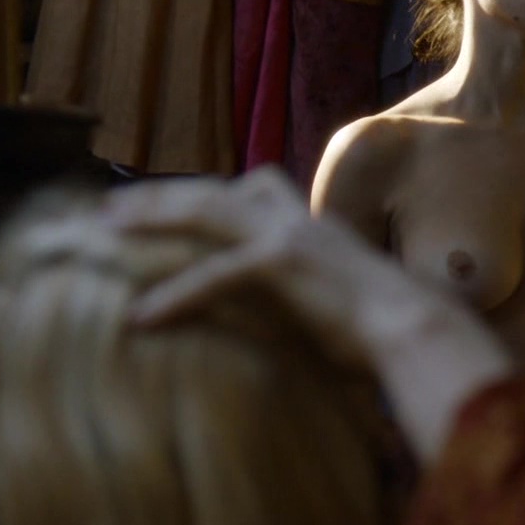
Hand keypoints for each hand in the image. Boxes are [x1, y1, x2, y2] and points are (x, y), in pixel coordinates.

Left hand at [104, 168, 512, 456]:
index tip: (170, 202)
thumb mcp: (340, 304)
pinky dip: (174, 295)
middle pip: (216, 192)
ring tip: (106, 230)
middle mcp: (298, 222)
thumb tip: (294, 320)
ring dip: (152, 216)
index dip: (207, 193)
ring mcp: (291, 237)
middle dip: (161, 195)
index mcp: (312, 229)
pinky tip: (141, 316)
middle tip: (112, 207)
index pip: (253, 190)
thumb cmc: (389, 333)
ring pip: (206, 210)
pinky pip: (214, 275)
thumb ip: (309, 298)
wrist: (418, 332)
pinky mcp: (283, 265)